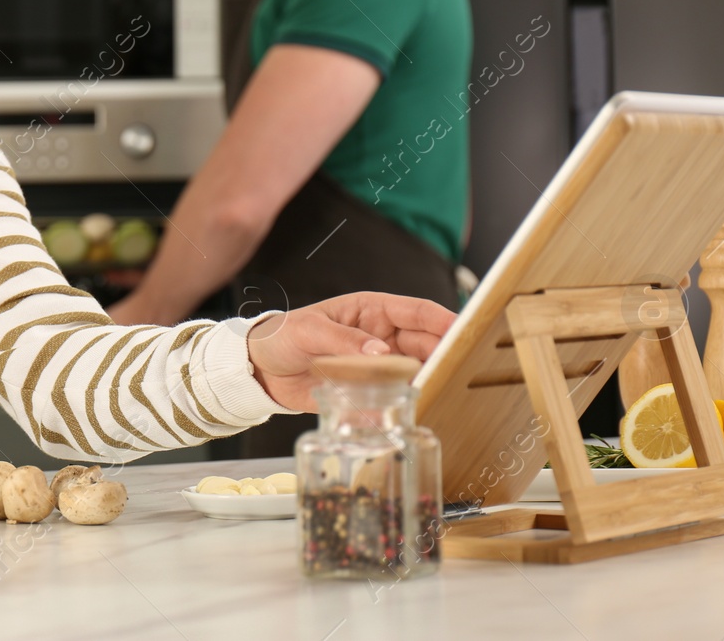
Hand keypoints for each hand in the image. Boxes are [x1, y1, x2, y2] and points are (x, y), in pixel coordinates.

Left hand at [245, 292, 456, 411]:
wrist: (260, 369)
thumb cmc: (283, 336)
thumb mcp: (309, 330)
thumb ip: (343, 339)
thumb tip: (379, 351)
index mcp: (371, 311)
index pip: (417, 311)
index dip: (443, 319)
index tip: (463, 331)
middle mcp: (381, 337)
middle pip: (424, 344)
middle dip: (442, 355)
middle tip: (457, 369)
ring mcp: (376, 365)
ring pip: (413, 373)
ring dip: (427, 382)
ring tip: (439, 392)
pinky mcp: (367, 391)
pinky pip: (393, 397)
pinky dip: (403, 405)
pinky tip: (410, 413)